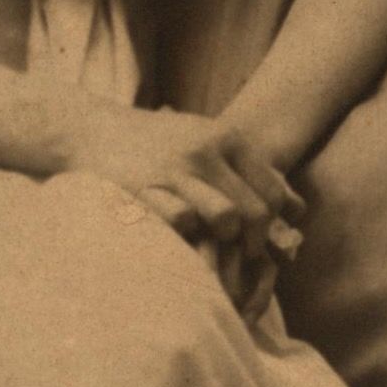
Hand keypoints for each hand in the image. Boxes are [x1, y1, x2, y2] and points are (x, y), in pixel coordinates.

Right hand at [65, 101, 282, 257]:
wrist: (89, 129)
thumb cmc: (155, 142)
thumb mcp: (205, 140)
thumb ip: (247, 169)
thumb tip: (296, 209)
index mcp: (228, 138)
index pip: (272, 189)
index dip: (276, 221)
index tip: (268, 240)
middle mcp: (207, 151)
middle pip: (255, 209)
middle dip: (255, 241)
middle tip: (245, 257)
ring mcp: (175, 171)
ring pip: (226, 218)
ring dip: (225, 242)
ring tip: (216, 249)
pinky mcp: (144, 189)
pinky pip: (183, 222)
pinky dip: (187, 238)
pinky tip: (182, 243)